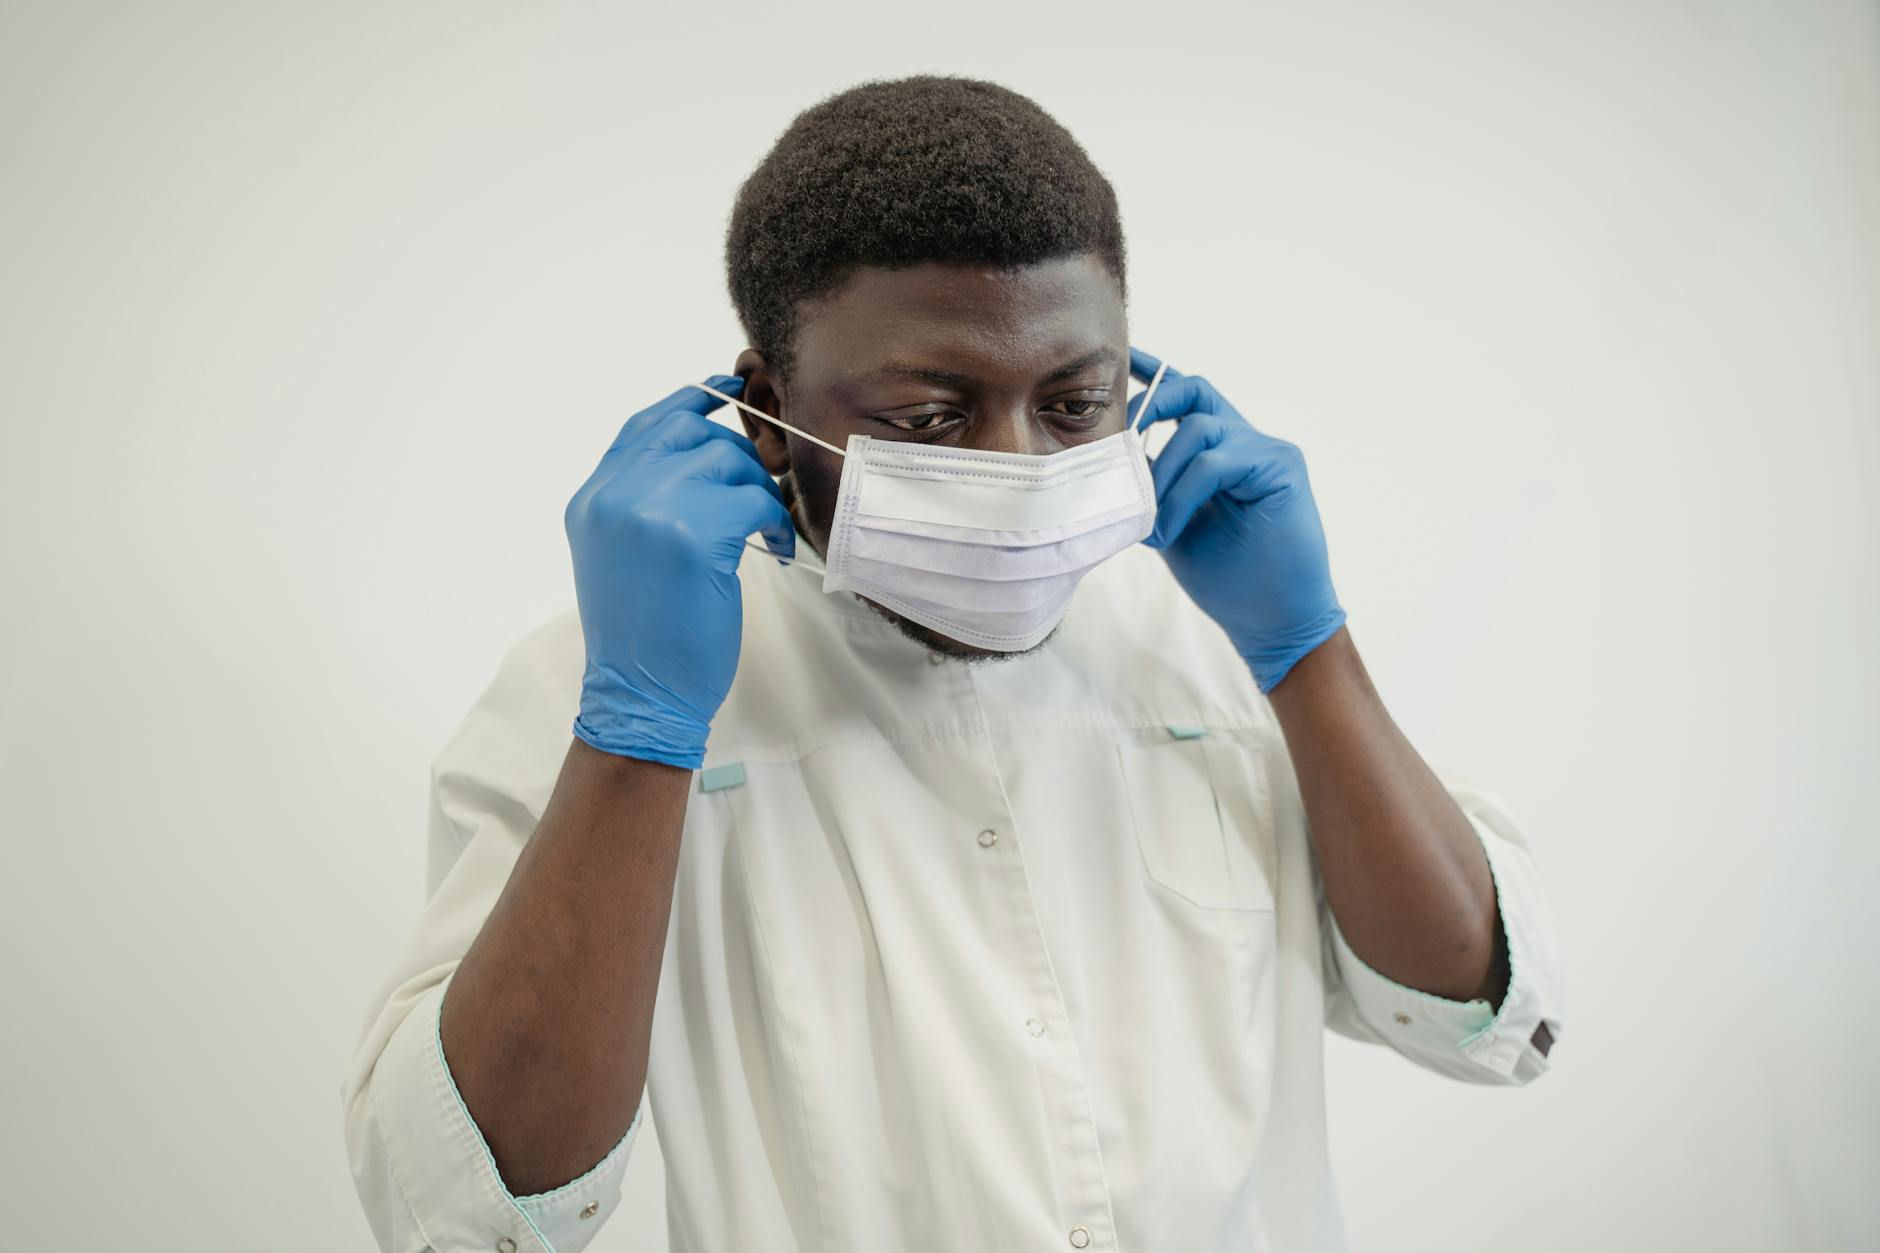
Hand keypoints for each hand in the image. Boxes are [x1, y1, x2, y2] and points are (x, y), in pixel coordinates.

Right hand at [563, 375, 794, 766]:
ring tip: (767, 528)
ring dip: (760, 491)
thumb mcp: (623, 554)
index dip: (692, 402)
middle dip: (740, 457)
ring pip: (728, 460)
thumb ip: (644, 500)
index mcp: (594, 496)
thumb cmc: (642, 636)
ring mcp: (651, 508)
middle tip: (760, 494)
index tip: (730, 391)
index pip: (646, 424)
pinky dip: (776, 521)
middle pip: (694, 434)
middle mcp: (615, 494)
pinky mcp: (694, 533)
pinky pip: (755, 499)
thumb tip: (704, 455)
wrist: (638, 693)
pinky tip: (778, 548)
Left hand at [1129, 347, 1345, 692]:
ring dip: (1162, 475)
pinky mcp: (1282, 467)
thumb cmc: (1227, 577)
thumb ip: (1150, 492)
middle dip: (1151, 403)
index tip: (1124, 356)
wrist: (1272, 620)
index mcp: (1221, 452)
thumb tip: (1107, 470)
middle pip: (1194, 392)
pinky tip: (1171, 529)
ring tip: (1154, 525)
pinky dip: (1183, 494)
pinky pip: (1217, 461)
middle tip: (1121, 439)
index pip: (1187, 399)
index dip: (1155, 374)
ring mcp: (1267, 451)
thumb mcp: (1172, 526)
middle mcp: (1246, 441)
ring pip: (1198, 429)